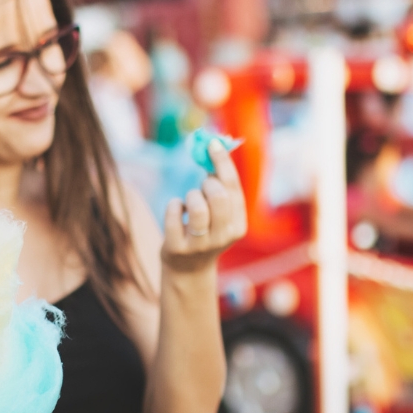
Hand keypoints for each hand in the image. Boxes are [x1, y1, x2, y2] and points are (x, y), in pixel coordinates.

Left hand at [161, 139, 247, 275]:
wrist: (188, 269)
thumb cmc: (205, 231)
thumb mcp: (219, 214)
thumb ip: (221, 186)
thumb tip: (214, 146)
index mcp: (238, 225)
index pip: (234, 188)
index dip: (222, 162)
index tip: (212, 143)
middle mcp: (223, 237)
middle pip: (218, 196)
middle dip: (207, 183)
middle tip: (202, 187)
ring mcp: (200, 244)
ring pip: (197, 206)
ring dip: (191, 195)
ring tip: (190, 201)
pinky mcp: (177, 248)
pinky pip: (174, 213)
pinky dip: (174, 205)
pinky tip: (178, 211)